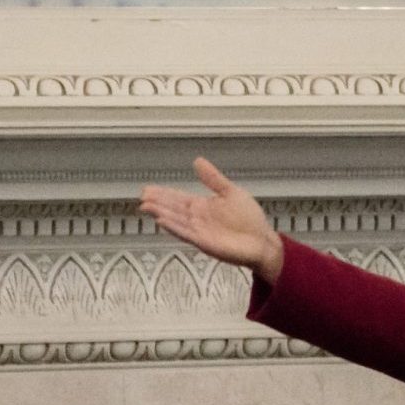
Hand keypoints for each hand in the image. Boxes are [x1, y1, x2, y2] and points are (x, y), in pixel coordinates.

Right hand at [139, 158, 285, 283]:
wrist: (263, 241)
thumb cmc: (249, 219)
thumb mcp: (230, 192)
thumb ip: (212, 179)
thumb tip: (197, 161)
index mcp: (202, 206)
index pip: (178, 198)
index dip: (163, 193)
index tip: (148, 189)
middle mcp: (197, 219)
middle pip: (173, 209)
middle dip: (157, 203)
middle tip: (142, 196)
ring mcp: (200, 232)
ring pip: (176, 221)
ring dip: (161, 214)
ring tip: (146, 206)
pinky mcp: (205, 243)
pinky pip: (186, 234)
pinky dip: (174, 227)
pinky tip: (162, 221)